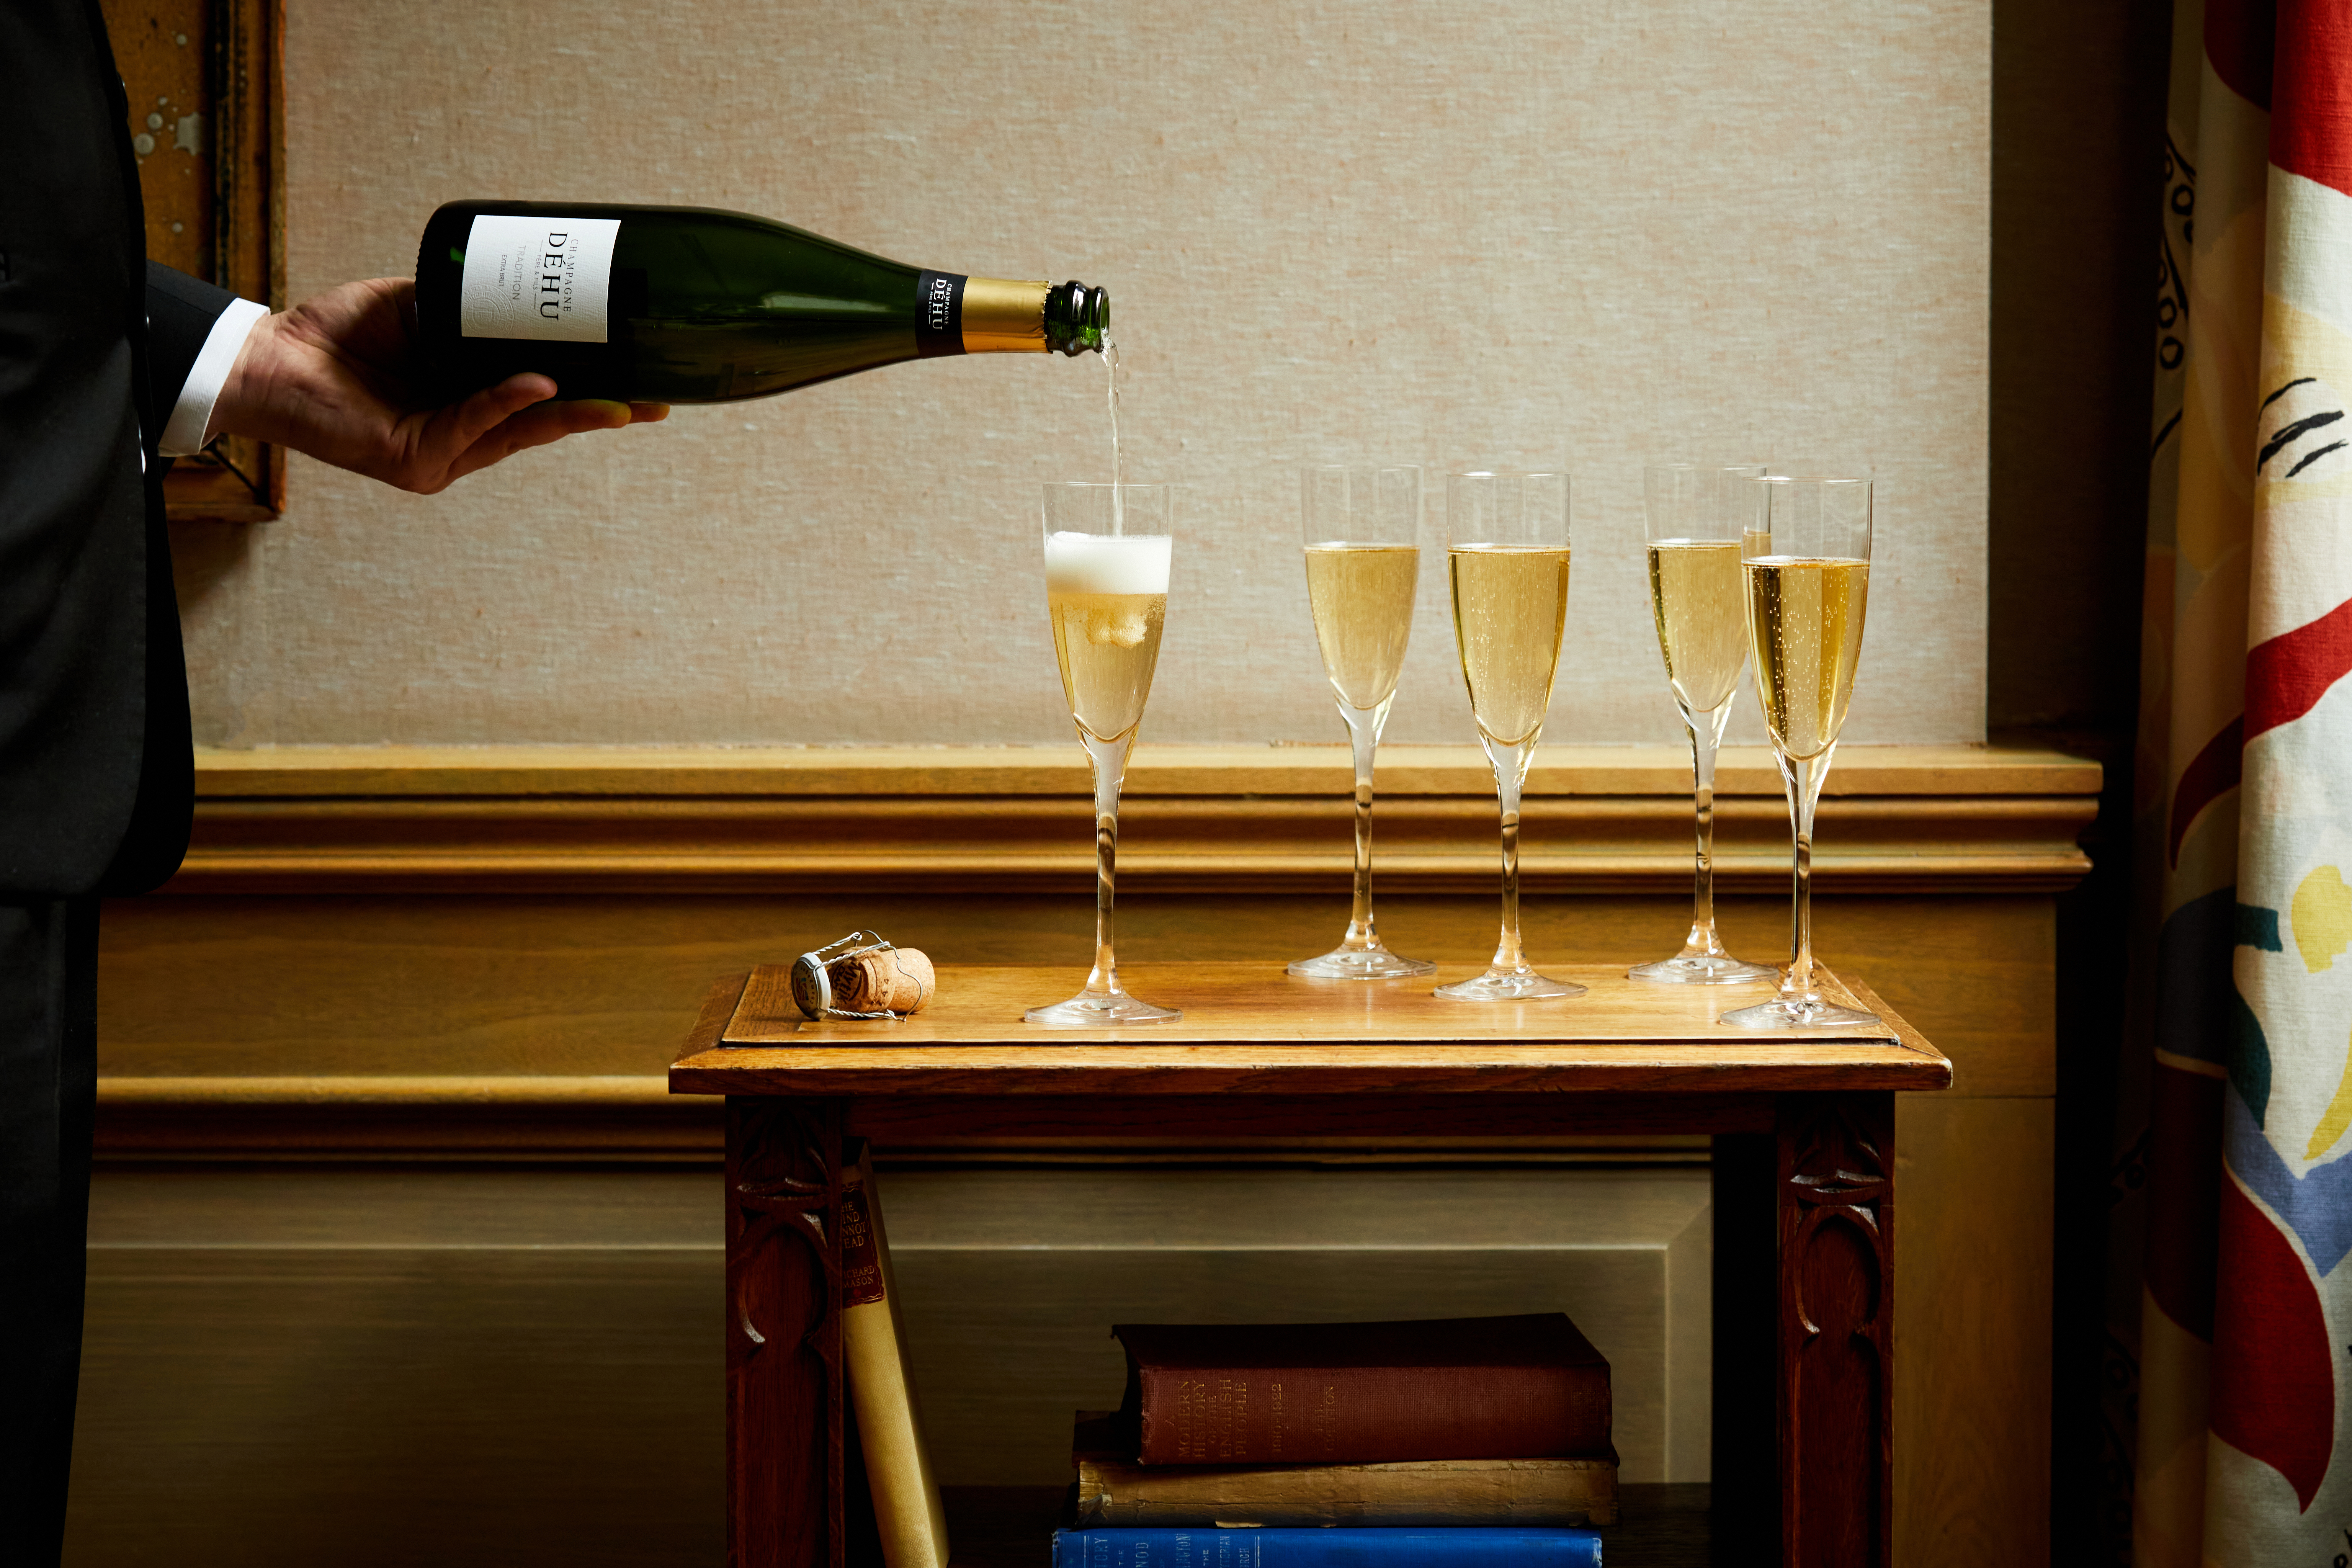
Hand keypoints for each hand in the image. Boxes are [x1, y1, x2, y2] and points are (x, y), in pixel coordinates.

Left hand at [207, 277, 667, 494]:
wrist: (270, 359)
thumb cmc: (336, 337)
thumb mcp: (415, 308)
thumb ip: (462, 306)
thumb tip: (514, 286)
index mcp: (466, 401)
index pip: (539, 400)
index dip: (589, 391)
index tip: (638, 379)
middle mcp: (460, 435)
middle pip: (544, 425)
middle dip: (603, 413)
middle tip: (656, 404)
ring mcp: (441, 454)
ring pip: (518, 434)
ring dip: (572, 415)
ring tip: (621, 401)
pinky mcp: (416, 461)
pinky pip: (471, 427)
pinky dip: (505, 403)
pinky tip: (539, 385)